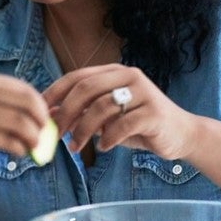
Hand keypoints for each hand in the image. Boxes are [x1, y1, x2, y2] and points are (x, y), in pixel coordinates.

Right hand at [0, 73, 48, 166]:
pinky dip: (19, 148)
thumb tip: (32, 114)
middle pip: (29, 103)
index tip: (44, 120)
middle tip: (43, 134)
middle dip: (41, 121)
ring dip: (33, 138)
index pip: (25, 89)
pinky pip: (8, 141)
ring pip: (22, 124)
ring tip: (32, 147)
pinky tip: (18, 153)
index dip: (40, 106)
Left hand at [45, 64, 198, 158]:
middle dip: (66, 112)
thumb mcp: (106, 118)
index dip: (56, 93)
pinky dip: (107, 138)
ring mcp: (144, 92)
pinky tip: (102, 148)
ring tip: (75, 147)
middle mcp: (129, 76)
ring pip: (102, 107)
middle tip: (55, 133)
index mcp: (114, 72)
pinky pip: (122, 125)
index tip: (40, 111)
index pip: (78, 76)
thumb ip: (82, 113)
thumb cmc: (138, 125)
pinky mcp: (154, 112)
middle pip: (86, 89)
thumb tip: (49, 116)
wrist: (180, 134)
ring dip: (83, 130)